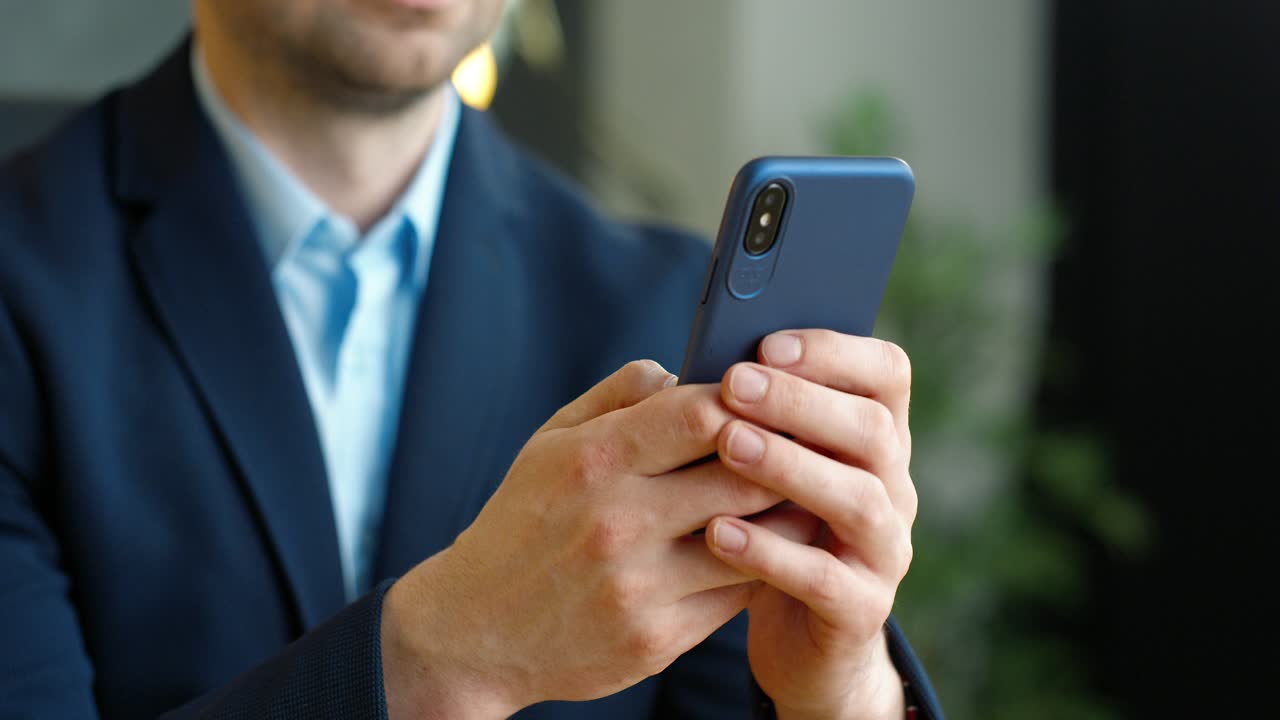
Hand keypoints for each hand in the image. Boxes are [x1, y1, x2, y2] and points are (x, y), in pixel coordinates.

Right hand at [380, 360, 786, 718]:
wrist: (474, 629)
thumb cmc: (522, 522)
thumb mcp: (549, 444)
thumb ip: (617, 397)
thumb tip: (684, 370)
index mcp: (592, 459)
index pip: (700, 411)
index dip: (751, 400)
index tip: (775, 397)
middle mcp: (616, 520)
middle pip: (742, 471)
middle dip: (787, 452)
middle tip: (815, 442)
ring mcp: (638, 585)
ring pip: (755, 538)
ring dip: (790, 514)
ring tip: (809, 493)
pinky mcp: (656, 639)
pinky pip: (737, 594)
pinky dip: (764, 566)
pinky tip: (774, 548)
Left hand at [704, 330, 916, 719]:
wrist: (803, 643)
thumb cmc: (770, 530)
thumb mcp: (771, 469)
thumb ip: (759, 419)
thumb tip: (708, 363)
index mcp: (876, 440)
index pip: (887, 374)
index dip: (835, 351)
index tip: (767, 343)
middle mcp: (894, 488)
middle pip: (872, 429)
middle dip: (800, 401)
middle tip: (734, 384)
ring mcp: (885, 551)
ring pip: (859, 499)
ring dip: (790, 465)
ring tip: (727, 445)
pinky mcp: (863, 610)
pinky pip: (826, 579)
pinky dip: (771, 551)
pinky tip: (717, 532)